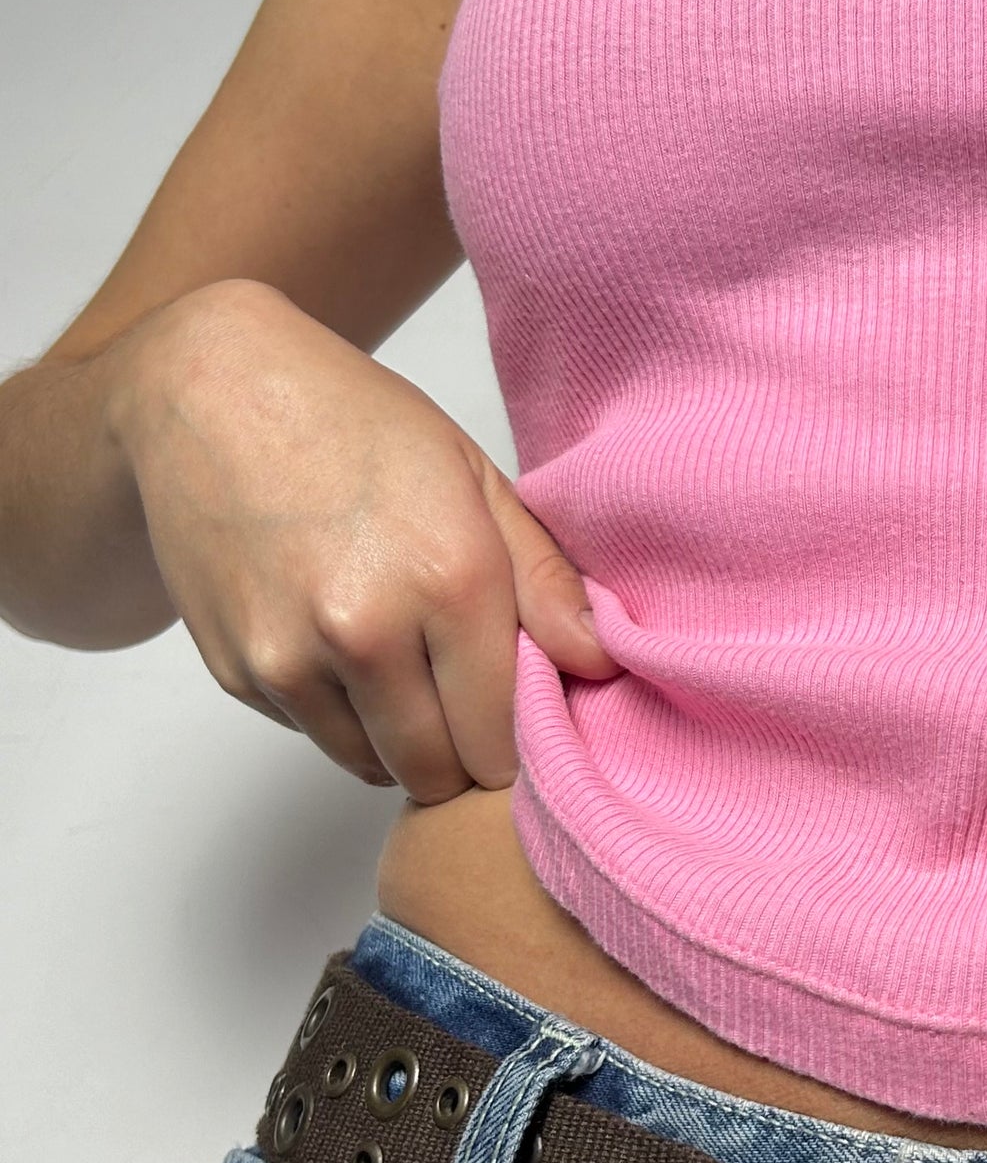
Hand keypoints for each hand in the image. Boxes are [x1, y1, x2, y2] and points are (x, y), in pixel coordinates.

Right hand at [109, 279, 618, 799]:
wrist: (209, 390)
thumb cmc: (356, 425)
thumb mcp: (474, 477)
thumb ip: (545, 580)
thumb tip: (601, 666)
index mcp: (448, 581)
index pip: (503, 736)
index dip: (518, 740)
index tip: (518, 717)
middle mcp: (366, 634)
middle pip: (438, 772)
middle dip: (461, 756)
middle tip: (465, 707)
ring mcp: (291, 660)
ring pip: (374, 768)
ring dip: (399, 744)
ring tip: (404, 670)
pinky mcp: (238, 672)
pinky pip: (313, 735)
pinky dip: (337, 714)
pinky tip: (336, 643)